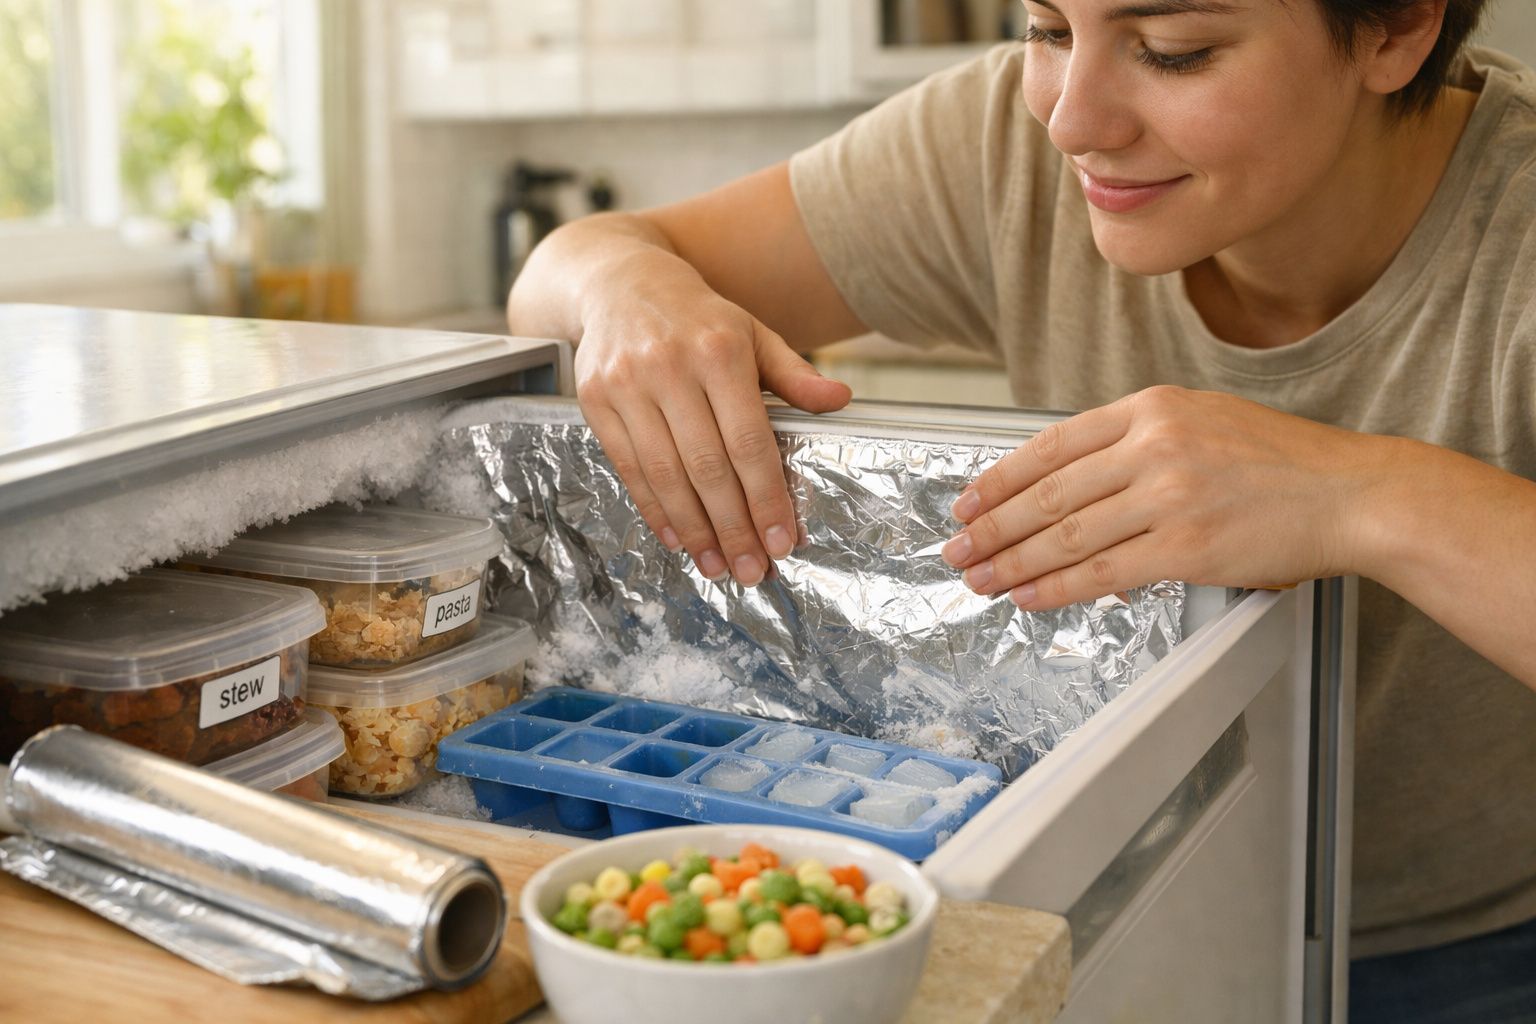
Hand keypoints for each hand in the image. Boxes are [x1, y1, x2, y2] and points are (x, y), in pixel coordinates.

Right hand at [575, 252, 850, 585]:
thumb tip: (840, 400)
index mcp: (720, 351)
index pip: (749, 441)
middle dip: (733, 527)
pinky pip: (628, 467)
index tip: (782, 540)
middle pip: (707, 466)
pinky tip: (678, 538)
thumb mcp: (753, 333)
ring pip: (665, 474)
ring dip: (694, 529)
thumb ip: (795, 374)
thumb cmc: (697, 317)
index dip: (766, 497)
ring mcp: (627, 384)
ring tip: (717, 566)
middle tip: (751, 569)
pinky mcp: (594, 400)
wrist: (620, 283)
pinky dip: (654, 509)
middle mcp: (670, 367)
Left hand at [940, 385, 1380, 608]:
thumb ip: (1135, 442)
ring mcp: (1168, 496)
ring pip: (1065, 535)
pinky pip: (1101, 571)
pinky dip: (1057, 588)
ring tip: (981, 580)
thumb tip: (1068, 487)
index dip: (1000, 480)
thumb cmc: (1280, 462)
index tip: (967, 503)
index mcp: (1150, 407)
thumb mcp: (1201, 420)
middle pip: (1047, 493)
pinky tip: (1029, 597)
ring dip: (1013, 563)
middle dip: (992, 528)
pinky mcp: (1185, 547)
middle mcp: (1153, 445)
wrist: (1351, 493)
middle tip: (956, 551)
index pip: (1052, 446)